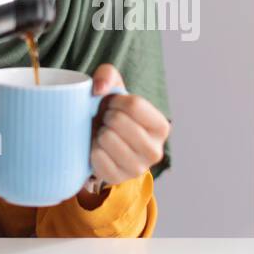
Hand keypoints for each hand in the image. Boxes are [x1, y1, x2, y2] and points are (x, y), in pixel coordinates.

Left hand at [85, 63, 170, 193]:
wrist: (102, 141)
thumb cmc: (112, 112)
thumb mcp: (114, 88)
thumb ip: (107, 74)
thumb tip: (98, 89)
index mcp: (161, 127)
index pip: (134, 104)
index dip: (115, 100)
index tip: (111, 104)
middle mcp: (155, 151)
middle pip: (118, 121)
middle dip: (106, 116)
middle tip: (106, 121)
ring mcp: (138, 169)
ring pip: (107, 139)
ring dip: (99, 132)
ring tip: (103, 134)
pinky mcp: (118, 179)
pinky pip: (97, 157)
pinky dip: (92, 149)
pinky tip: (98, 148)